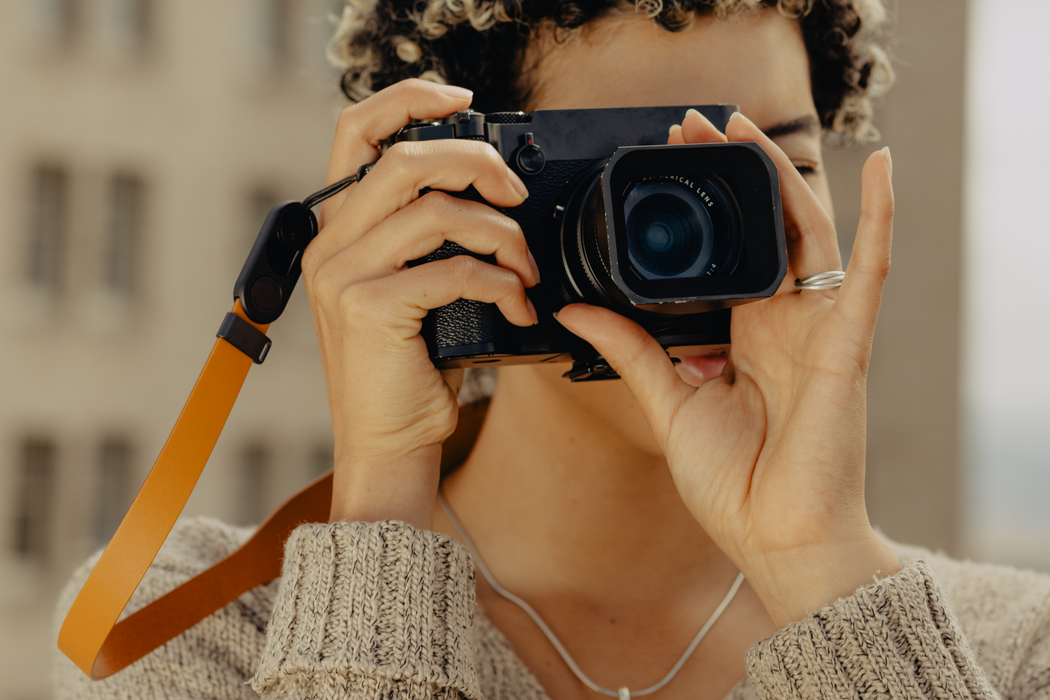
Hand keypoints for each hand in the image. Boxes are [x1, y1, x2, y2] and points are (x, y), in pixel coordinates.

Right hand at [303, 79, 539, 527]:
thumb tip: (489, 189)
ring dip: (501, 234)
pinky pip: (454, 270)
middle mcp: (330, 245)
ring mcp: (343, 276)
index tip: (463, 100)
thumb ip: (428, 236)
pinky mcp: (370, 309)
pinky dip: (502, 282)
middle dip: (477, 165)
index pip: (357, 132)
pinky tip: (518, 304)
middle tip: (516, 195)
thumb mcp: (414, 288)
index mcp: (337, 229)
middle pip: (406, 160)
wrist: (388, 443)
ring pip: (437, 212)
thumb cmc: (410, 368)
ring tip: (526, 267)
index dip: (410, 99)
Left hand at [555, 109, 899, 627]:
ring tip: (738, 125)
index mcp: (745, 334)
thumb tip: (577, 311)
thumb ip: (629, 350)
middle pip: (763, 226)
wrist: (774, 536)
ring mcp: (818, 327)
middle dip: (731, 171)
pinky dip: (881, 217)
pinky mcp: (846, 343)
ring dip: (776, 172)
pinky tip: (880, 166)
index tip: (670, 162)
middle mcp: (784, 322)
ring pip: (805, 230)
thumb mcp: (667, 402)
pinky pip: (871, 269)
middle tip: (692, 126)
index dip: (705, 204)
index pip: (728, 249)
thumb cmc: (732, 482)